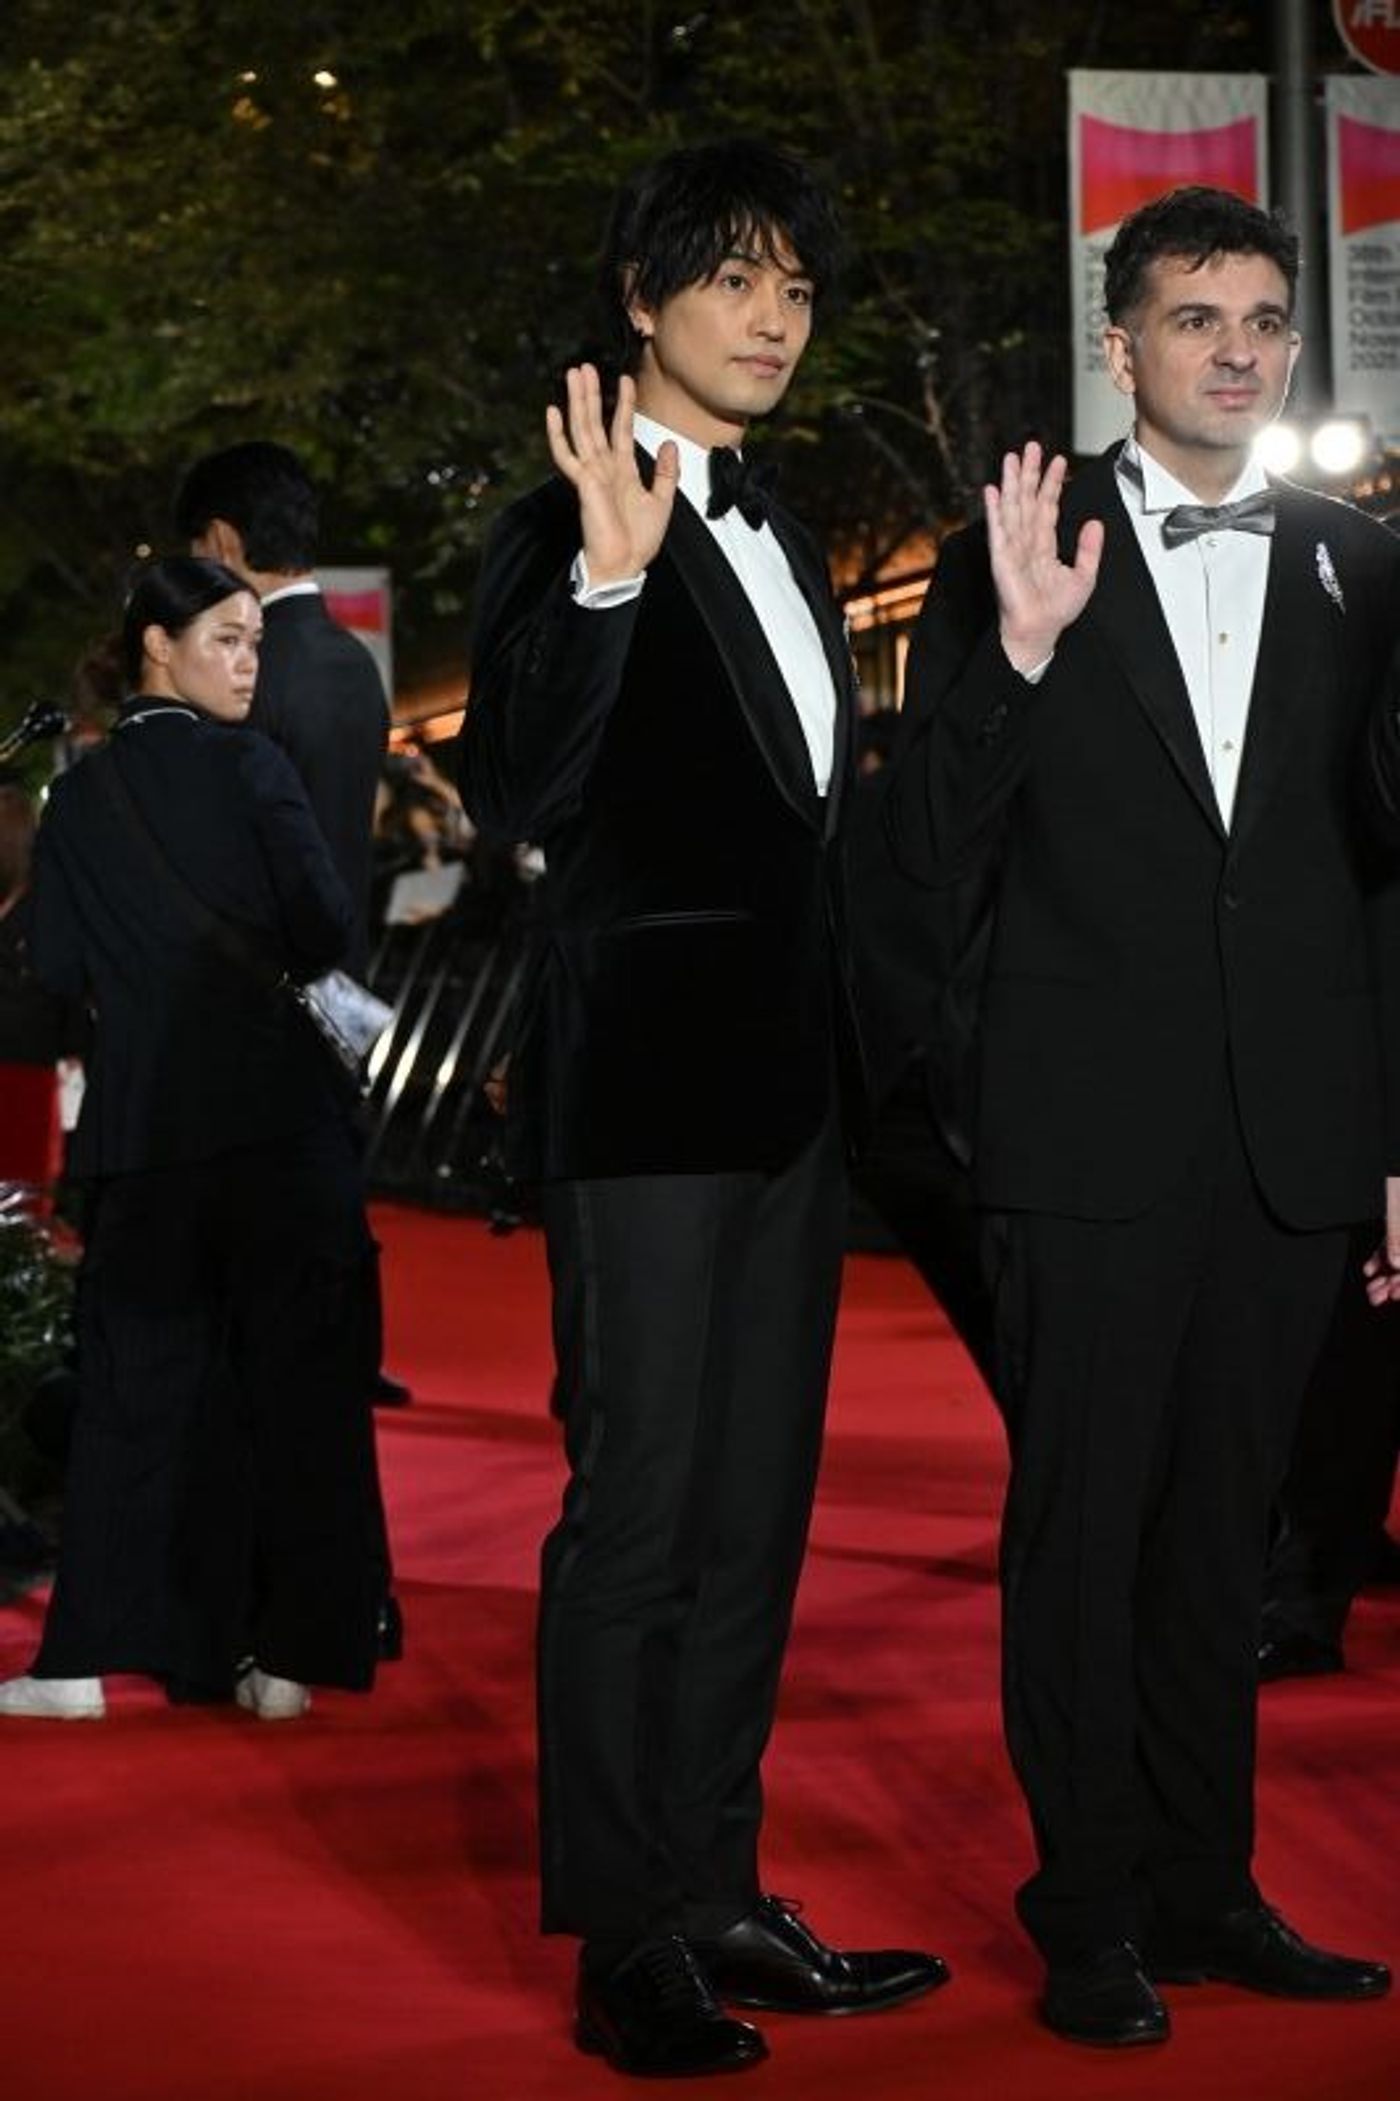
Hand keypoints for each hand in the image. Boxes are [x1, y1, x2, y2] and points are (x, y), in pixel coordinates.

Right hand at [546, 365, 679, 585]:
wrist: (624, 565)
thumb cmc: (638, 541)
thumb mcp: (662, 501)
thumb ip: (665, 473)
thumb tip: (668, 444)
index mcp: (622, 470)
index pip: (620, 428)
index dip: (623, 404)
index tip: (625, 380)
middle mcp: (603, 468)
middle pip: (595, 422)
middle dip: (591, 393)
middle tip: (585, 366)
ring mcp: (591, 474)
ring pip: (581, 429)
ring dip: (577, 401)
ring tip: (574, 374)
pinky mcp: (583, 484)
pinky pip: (566, 455)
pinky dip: (557, 434)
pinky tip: (552, 411)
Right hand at [987, 442, 1103, 673]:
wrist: (1040, 631)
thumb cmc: (1056, 611)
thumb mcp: (1084, 576)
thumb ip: (1090, 549)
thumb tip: (1095, 522)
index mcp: (1044, 545)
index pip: (1048, 506)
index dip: (1053, 483)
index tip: (1059, 460)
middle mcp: (1027, 542)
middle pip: (1027, 499)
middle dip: (1029, 472)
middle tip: (1032, 445)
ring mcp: (1012, 548)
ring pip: (1012, 507)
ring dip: (1011, 482)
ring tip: (1012, 458)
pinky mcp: (1001, 558)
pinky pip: (998, 529)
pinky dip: (994, 510)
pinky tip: (992, 491)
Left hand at [1362, 1175, 1399, 1304]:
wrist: (1382, 1152)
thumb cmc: (1392, 1176)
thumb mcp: (1395, 1207)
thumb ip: (1396, 1235)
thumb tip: (1396, 1264)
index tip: (1394, 1294)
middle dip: (1395, 1281)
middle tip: (1377, 1297)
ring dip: (1387, 1273)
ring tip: (1371, 1289)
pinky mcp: (1397, 1217)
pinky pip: (1394, 1241)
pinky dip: (1382, 1255)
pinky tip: (1369, 1270)